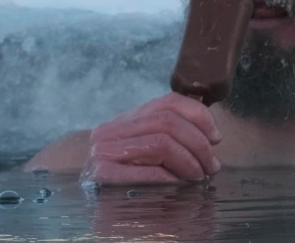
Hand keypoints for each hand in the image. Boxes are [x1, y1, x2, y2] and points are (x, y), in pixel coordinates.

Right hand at [80, 92, 222, 185]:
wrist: (78, 193)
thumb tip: (211, 138)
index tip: (216, 136)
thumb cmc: (123, 175)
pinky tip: (178, 184)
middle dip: (198, 144)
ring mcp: (104, 150)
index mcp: (128, 118)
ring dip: (188, 161)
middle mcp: (113, 129)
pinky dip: (168, 176)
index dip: (199, 116)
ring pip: (161, 143)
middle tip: (212, 166)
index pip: (169, 102)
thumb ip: (170, 135)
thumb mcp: (146, 148)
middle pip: (168, 122)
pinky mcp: (101, 174)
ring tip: (198, 176)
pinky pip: (146, 169)